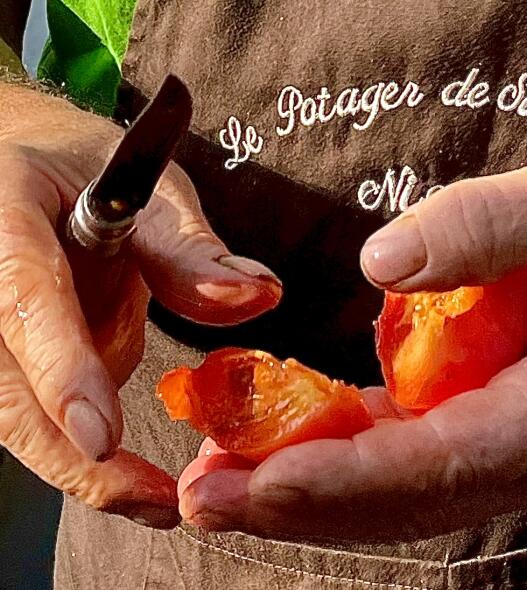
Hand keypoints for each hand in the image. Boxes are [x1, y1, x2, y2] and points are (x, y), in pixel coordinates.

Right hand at [0, 84, 280, 527]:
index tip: (100, 435)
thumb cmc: (92, 176)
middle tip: (153, 501)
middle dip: (71, 453)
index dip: (60, 367)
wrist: (25, 177)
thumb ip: (193, 253)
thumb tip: (260, 296)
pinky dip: (76, 448)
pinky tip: (126, 474)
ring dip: (77, 467)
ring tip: (153, 501)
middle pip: (3, 386)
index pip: (23, 297)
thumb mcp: (151, 193)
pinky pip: (26, 413)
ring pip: (9, 414)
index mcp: (3, 216)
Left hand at [177, 143, 526, 539]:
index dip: (358, 474)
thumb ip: (485, 228)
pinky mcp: (476, 434)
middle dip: (308, 500)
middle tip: (208, 496)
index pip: (456, 456)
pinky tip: (264, 447)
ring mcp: (507, 453)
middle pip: (413, 496)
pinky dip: (328, 458)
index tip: (268, 479)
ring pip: (396, 493)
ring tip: (215, 482)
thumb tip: (383, 265)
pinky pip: (396, 458)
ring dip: (304, 491)